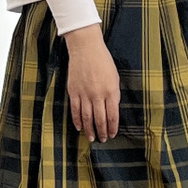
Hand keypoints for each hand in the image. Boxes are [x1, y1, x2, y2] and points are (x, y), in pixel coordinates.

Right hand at [63, 24, 120, 142]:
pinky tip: (79, 127)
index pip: (112, 115)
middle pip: (100, 119)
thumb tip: (112, 109)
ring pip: (87, 117)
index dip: (112, 127)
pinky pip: (75, 110)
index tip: (112, 134)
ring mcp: (84, 94)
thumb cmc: (103, 61)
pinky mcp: (73, 91)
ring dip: (89, 129)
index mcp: (110, 91)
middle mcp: (97, 95)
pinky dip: (77, 120)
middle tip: (103, 139)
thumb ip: (114, 94)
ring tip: (91, 138)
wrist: (86, 48)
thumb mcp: (114, 77)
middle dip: (102, 132)